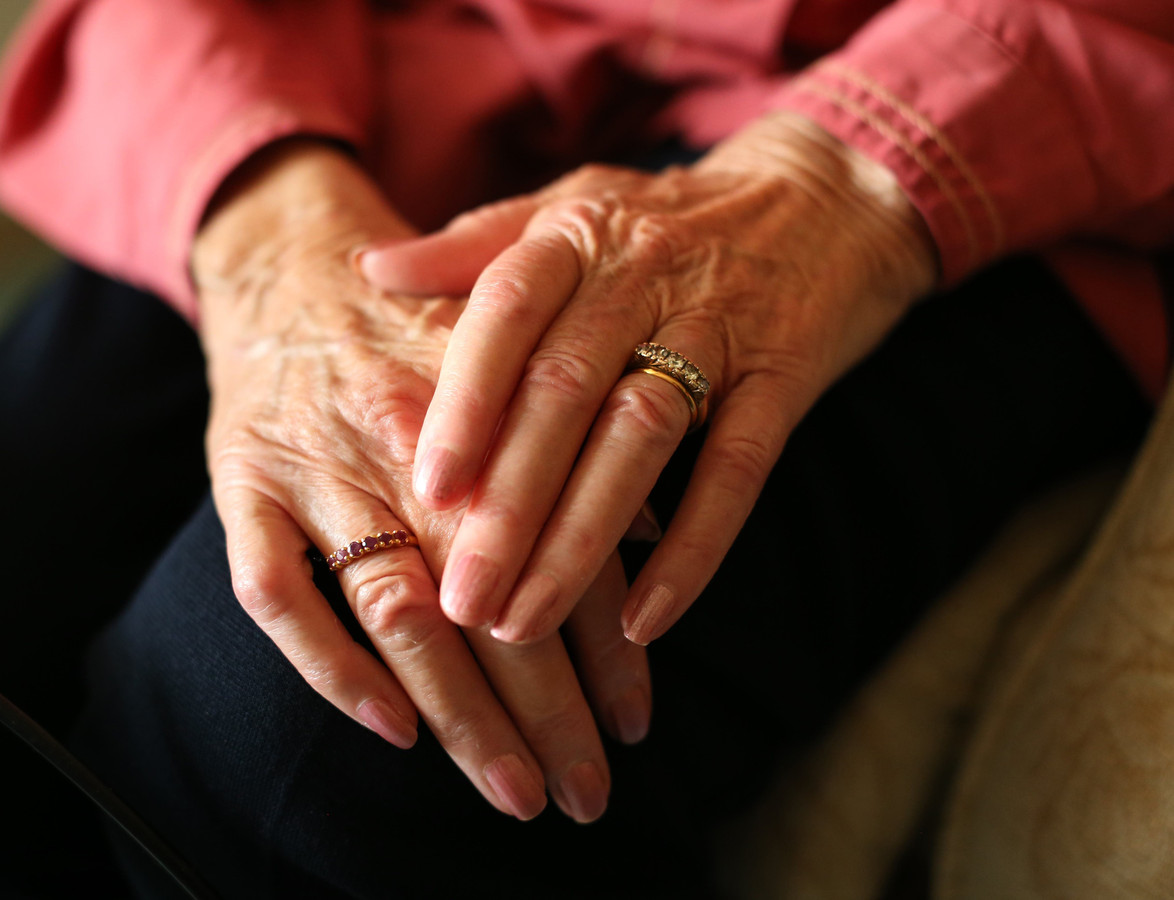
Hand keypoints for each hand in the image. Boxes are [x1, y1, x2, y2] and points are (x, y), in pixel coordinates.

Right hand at [192, 140, 648, 821]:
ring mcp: (322, 470)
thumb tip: (655, 522)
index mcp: (489, 415)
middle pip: (488, 599)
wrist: (291, 259)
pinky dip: (327, 664)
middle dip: (546, 711)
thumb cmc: (419, 324)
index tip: (638, 725)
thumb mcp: (510, 352)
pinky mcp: (244, 484)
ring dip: (460, 712)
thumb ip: (574, 434)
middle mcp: (407, 449)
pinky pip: (276, 590)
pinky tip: (388, 728)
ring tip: (515, 789)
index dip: (603, 647)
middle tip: (584, 795)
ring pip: (397, 610)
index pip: (560, 549)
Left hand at [358, 112, 936, 645]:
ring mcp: (719, 326)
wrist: (827, 195)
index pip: (508, 313)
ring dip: (581, 540)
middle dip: (509, 505)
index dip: (466, 401)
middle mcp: (643, 276)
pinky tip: (645, 620)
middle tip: (462, 599)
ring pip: (641, 438)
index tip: (425, 489)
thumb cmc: (669, 219)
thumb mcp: (572, 209)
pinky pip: (738, 470)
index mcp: (577, 236)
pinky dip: (694, 547)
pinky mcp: (784, 378)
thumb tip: (368, 268)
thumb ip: (475, 248)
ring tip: (524, 623)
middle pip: (566, 393)